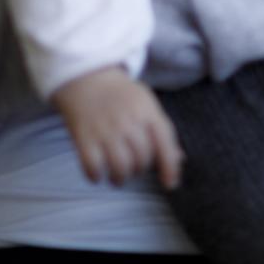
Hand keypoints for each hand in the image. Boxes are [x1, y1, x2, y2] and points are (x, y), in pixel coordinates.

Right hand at [50, 68, 183, 188]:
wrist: (86, 78)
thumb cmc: (122, 96)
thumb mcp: (147, 105)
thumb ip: (162, 132)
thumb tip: (180, 159)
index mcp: (147, 112)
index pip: (164, 142)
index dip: (170, 167)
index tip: (170, 184)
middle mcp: (128, 122)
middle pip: (142, 160)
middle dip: (140, 170)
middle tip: (133, 166)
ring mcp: (105, 130)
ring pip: (120, 168)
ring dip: (120, 178)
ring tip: (118, 175)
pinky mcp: (83, 138)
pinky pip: (93, 167)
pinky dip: (96, 176)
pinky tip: (98, 173)